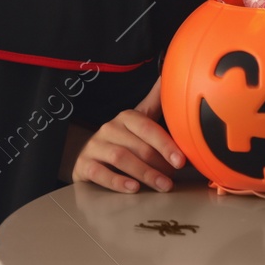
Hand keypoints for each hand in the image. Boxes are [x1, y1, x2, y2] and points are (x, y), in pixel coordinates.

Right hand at [71, 73, 187, 192]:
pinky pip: (99, 172)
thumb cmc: (122, 140)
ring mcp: (95, 146)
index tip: (181, 161)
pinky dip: (117, 181)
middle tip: (173, 180)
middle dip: (159, 164)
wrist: (89, 157)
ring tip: (160, 186)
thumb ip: (156, 102)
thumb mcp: (139, 121)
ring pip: (121, 158)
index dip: (166, 144)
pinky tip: (133, 188)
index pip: (149, 128)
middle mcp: (110, 128)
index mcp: (127, 117)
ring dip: (144, 174)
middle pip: (138, 146)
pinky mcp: (83, 164)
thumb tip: (168, 76)